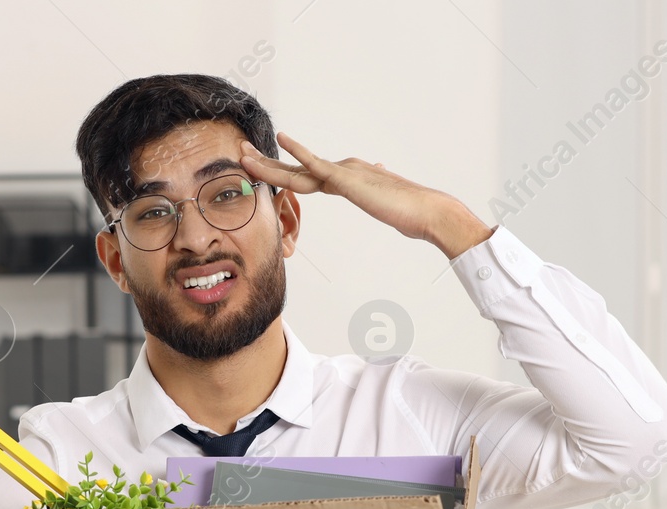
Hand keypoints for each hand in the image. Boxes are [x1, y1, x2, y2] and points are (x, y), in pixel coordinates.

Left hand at [239, 132, 493, 257]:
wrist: (426, 212)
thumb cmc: (410, 211)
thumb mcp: (384, 197)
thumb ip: (375, 186)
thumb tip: (377, 170)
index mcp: (347, 177)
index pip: (306, 176)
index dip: (280, 172)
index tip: (259, 169)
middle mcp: (342, 170)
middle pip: (294, 169)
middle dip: (264, 164)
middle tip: (239, 154)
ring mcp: (343, 172)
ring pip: (296, 168)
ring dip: (267, 161)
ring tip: (242, 153)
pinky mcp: (348, 178)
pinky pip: (317, 163)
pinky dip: (298, 151)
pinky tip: (282, 139)